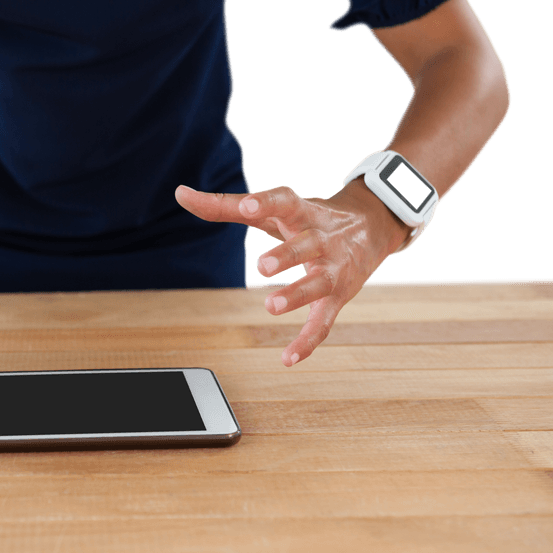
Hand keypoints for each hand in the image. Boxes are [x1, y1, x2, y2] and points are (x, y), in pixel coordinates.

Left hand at [175, 181, 409, 366]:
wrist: (372, 225)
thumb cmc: (309, 217)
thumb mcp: (272, 210)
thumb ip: (225, 205)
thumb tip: (180, 194)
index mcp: (302, 212)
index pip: (285, 201)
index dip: (266, 202)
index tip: (246, 205)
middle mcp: (322, 238)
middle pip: (306, 245)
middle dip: (287, 254)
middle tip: (263, 264)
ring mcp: (333, 268)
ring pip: (319, 283)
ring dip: (297, 295)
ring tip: (271, 305)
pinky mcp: (339, 296)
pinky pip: (325, 321)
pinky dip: (308, 342)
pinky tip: (287, 359)